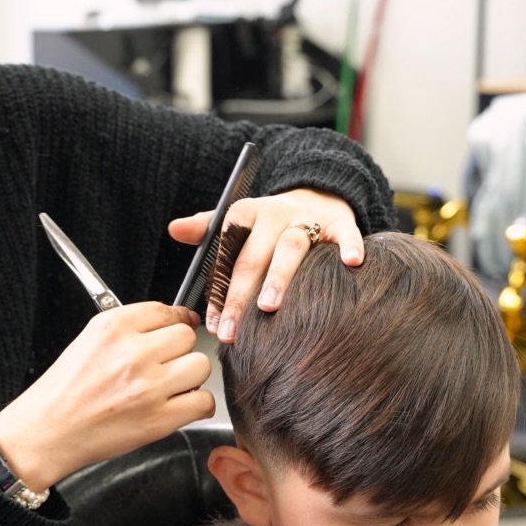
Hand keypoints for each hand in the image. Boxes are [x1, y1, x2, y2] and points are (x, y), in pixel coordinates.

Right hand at [0, 302, 213, 492]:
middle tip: (164, 365)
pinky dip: (196, 404)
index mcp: (113, 328)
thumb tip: (174, 320)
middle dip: (179, 351)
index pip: (166, 311)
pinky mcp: (159, 419)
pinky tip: (178, 406)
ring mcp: (149, 387)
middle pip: (187, 337)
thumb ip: (129, 328)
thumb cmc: (64, 391)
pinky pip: (203, 401)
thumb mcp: (89, 340)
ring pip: (200, 366)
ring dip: (190, 376)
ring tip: (170, 386)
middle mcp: (133, 353)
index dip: (175, 321)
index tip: (178, 327)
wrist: (48, 430)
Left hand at [168, 188, 363, 342]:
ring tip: (269, 306)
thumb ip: (207, 228)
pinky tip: (351, 263)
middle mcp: (274, 214)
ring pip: (291, 247)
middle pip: (252, 257)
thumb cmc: (271, 222)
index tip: (212, 325)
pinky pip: (345, 233)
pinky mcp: (339, 222)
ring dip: (279, 277)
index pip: (225, 256)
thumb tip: (174, 229)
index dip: (217, 292)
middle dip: (239, 296)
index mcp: (245, 214)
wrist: (317, 195)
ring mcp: (307, 219)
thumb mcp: (240, 221)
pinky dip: (349, 246)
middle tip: (231, 330)